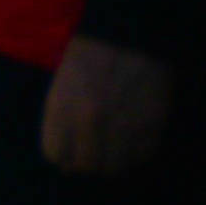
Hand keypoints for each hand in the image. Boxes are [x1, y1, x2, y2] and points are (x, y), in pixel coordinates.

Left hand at [42, 36, 173, 177]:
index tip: (70, 152)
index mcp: (61, 109)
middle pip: (86, 166)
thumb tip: (66, 158)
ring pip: (115, 168)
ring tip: (114, 151)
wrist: (127, 36)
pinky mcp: (150, 125)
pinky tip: (132, 143)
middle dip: (88, 163)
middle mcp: (89, 122)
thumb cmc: (88, 57)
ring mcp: (120, 126)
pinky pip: (141, 156)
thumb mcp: (61, 86)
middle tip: (95, 154)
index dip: (64, 156)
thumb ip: (61, 121)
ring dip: (114, 163)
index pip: (56, 155)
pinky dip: (137, 155)